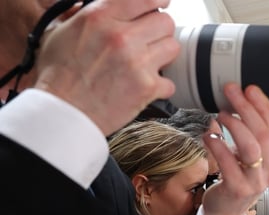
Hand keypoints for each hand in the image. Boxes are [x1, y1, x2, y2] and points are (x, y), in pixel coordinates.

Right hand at [34, 0, 178, 135]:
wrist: (63, 112)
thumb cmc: (58, 76)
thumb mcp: (61, 32)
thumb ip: (86, 15)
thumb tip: (104, 7)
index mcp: (100, 17)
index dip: (158, 1)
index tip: (162, 4)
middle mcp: (121, 36)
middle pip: (165, 22)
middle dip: (159, 31)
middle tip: (150, 41)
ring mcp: (137, 62)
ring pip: (172, 47)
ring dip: (163, 56)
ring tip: (148, 64)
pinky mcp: (147, 87)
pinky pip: (170, 82)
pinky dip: (161, 88)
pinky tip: (145, 88)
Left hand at [201, 83, 268, 214]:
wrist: (226, 211)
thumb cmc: (236, 178)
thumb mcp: (249, 156)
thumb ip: (250, 135)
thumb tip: (238, 101)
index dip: (261, 105)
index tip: (249, 88)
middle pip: (262, 132)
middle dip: (246, 107)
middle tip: (231, 90)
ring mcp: (257, 181)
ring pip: (250, 145)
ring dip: (235, 124)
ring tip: (221, 113)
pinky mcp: (238, 188)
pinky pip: (228, 161)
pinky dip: (218, 145)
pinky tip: (208, 135)